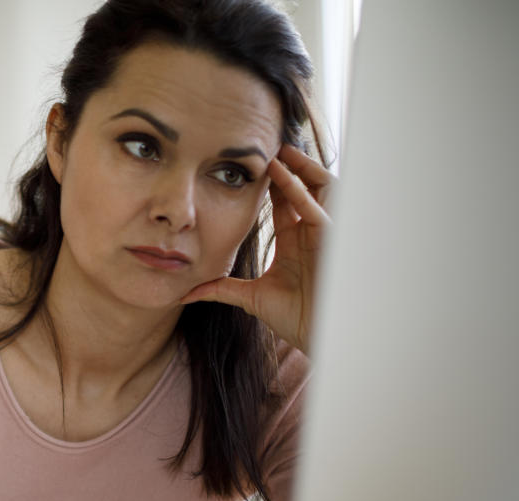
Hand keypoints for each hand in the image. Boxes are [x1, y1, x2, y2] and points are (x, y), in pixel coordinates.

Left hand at [180, 144, 333, 354]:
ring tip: (275, 148)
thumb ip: (222, 289)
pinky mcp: (330, 240)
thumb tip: (188, 293)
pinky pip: (315, 206)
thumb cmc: (296, 318)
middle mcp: (311, 232)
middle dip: (288, 166)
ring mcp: (323, 234)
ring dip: (297, 167)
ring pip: (316, 188)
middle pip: (304, 187)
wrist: (316, 336)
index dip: (271, 182)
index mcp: (294, 242)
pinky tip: (281, 172)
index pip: (284, 202)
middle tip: (266, 146)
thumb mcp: (251, 298)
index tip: (250, 164)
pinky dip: (298, 189)